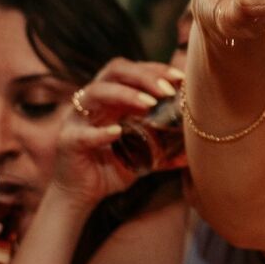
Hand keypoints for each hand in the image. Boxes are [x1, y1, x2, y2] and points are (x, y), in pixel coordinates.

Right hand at [55, 60, 182, 205]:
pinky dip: (100, 133)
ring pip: (96, 93)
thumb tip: (196, 153)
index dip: (155, 69)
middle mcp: (93, 102)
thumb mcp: (143, 156)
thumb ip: (166, 150)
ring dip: (125, 95)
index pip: (132, 71)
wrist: (81, 195)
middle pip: (114, 71)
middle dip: (143, 75)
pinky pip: (83, 133)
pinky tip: (117, 133)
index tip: (180, 77)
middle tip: (167, 90)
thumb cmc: (111, 168)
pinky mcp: (68, 142)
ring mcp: (77, 119)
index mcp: (111, 99)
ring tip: (149, 105)